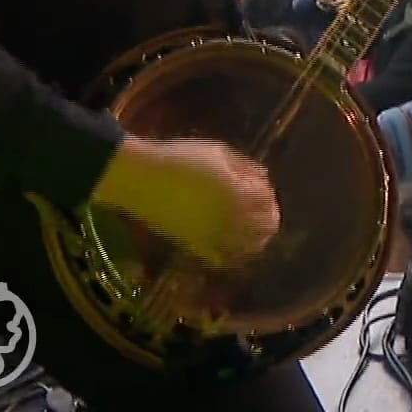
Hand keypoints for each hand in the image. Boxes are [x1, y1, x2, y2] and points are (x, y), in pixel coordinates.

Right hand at [91, 137, 280, 268]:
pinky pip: (222, 259)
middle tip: (264, 211)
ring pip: (249, 247)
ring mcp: (214, 235)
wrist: (142, 178)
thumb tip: (264, 177)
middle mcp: (232, 218)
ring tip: (255, 231)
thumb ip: (245, 166)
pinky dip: (233, 256)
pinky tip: (234, 248)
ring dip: (257, 238)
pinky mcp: (195, 246)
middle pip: (266, 227)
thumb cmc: (180, 158)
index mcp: (240, 193)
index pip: (268, 201)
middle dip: (269, 218)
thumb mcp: (217, 152)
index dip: (269, 195)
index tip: (264, 190)